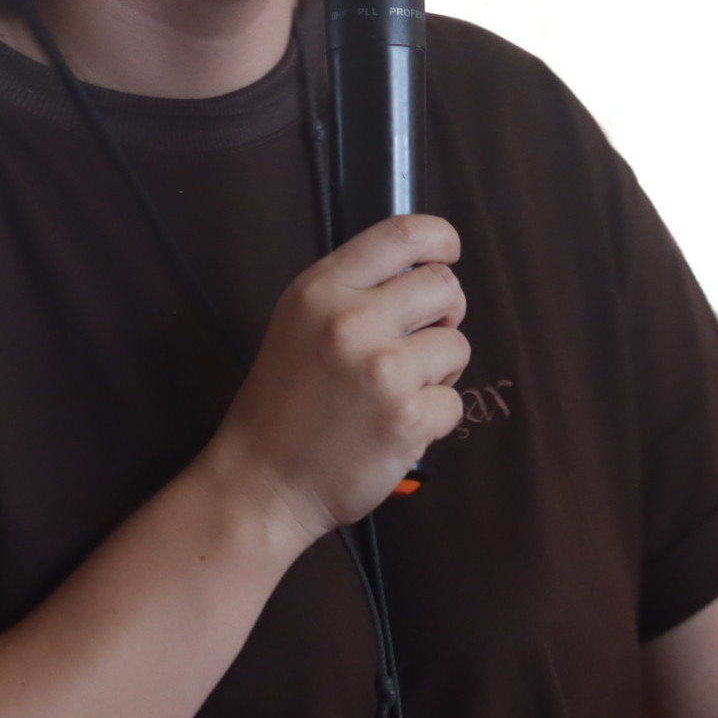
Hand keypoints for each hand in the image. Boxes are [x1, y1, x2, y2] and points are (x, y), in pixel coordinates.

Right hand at [200, 213, 467, 547]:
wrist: (261, 482)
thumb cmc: (283, 403)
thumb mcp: (299, 323)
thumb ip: (353, 290)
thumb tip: (423, 270)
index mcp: (321, 290)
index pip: (402, 235)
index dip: (440, 239)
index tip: (447, 253)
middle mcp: (352, 321)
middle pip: (444, 286)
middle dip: (446, 313)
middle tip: (424, 339)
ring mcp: (382, 370)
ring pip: (457, 346)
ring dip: (439, 371)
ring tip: (399, 391)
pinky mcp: (406, 418)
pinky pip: (453, 403)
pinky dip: (432, 418)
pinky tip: (394, 427)